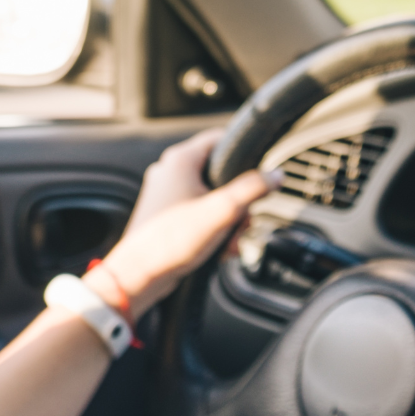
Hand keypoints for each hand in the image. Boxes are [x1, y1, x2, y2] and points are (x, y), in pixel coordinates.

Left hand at [88, 129, 276, 317]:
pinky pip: (197, 213)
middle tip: (243, 222)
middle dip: (238, 202)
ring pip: (210, 197)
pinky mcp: (165, 215)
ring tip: (230, 241)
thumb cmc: (172, 241)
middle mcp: (170, 172)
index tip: (258, 174)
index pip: (220, 139)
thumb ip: (252, 189)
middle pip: (219, 174)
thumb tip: (275, 175)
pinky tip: (218, 248)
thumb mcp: (222, 211)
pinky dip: (211, 228)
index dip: (244, 155)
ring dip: (227, 219)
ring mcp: (165, 194)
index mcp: (180, 160)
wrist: (139, 275)